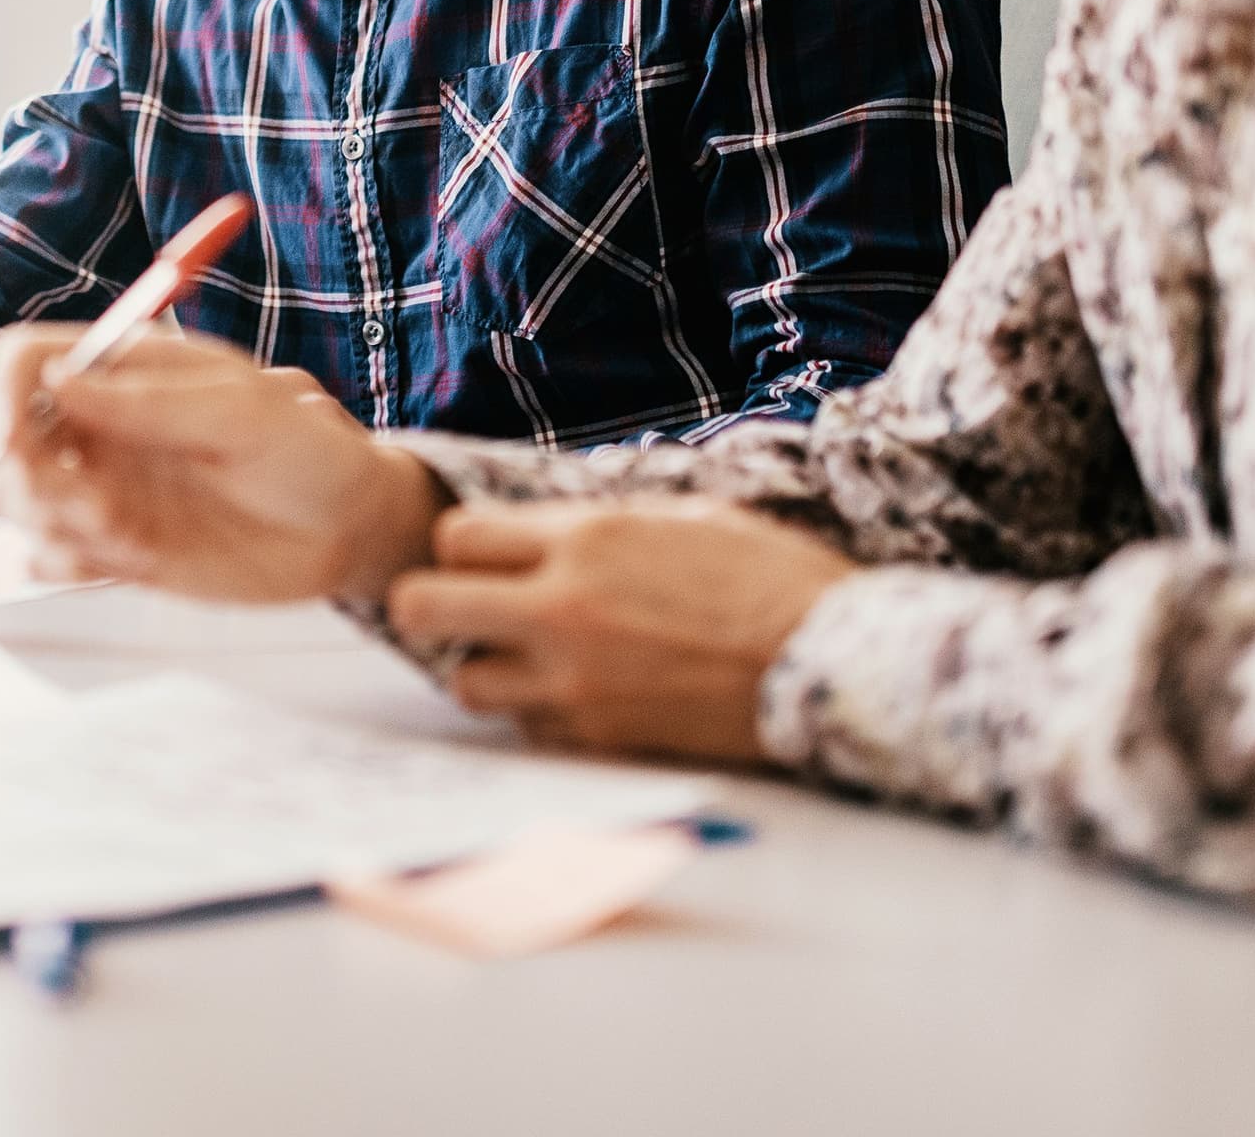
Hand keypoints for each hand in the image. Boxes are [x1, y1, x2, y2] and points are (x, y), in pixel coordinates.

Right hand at [0, 324, 446, 607]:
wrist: (344, 531)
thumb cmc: (304, 450)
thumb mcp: (240, 414)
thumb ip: (150, 404)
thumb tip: (59, 383)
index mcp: (123, 370)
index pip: (26, 360)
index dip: (1, 393)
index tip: (8, 438)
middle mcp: (98, 425)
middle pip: (7, 438)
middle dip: (24, 477)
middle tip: (91, 507)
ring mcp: (101, 486)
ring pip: (22, 504)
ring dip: (53, 525)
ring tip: (126, 536)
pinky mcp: (113, 546)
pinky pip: (51, 557)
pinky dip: (65, 564)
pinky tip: (125, 561)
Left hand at [387, 500, 857, 765]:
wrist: (832, 663)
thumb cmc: (772, 578)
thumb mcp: (683, 516)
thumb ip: (599, 525)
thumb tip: (545, 530)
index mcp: (585, 538)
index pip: (455, 536)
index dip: (461, 548)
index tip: (485, 557)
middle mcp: (562, 607)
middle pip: (422, 607)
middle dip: (432, 606)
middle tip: (461, 611)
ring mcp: (575, 680)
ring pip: (465, 683)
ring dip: (486, 669)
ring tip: (529, 660)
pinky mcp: (599, 738)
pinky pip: (529, 728)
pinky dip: (541, 715)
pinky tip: (583, 696)